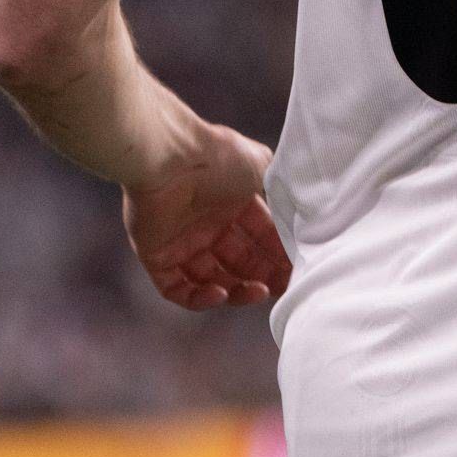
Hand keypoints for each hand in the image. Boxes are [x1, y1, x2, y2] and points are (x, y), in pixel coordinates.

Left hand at [123, 121, 291, 309]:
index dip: (278, 254)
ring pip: (212, 280)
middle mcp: (207, 223)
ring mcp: (180, 241)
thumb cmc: (217, 157)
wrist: (170, 157)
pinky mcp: (155, 256)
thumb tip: (300, 213)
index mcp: (231, 201)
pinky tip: (220, 293)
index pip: (259, 237)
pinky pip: (177, 289)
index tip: (297, 268)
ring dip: (237, 292)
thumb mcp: (263, 166)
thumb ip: (281, 192)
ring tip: (257, 292)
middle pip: (239, 262)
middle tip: (283, 286)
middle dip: (263, 276)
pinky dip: (199, 299)